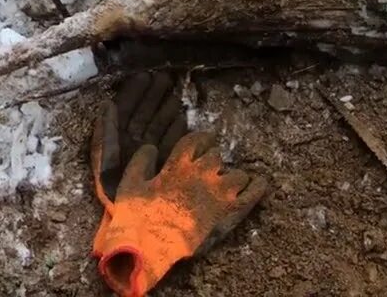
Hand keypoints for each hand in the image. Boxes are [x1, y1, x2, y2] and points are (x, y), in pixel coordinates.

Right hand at [91, 114, 265, 296]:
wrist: (149, 245)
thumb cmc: (136, 214)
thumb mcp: (129, 182)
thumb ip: (141, 161)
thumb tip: (152, 148)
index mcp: (178, 164)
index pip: (196, 140)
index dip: (200, 140)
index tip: (202, 143)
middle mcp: (201, 174)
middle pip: (216, 157)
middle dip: (212, 161)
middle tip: (206, 171)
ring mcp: (218, 193)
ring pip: (238, 175)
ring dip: (231, 177)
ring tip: (225, 184)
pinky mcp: (229, 213)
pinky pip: (253, 194)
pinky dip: (257, 187)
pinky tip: (257, 184)